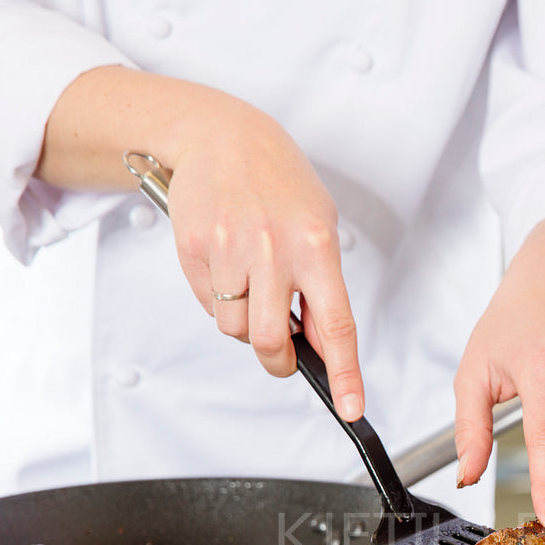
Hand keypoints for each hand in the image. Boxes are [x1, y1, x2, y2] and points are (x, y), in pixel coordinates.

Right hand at [166, 116, 362, 420]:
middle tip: (282, 355)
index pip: (336, 325)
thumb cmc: (279, 185)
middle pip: (270, 340)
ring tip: (251, 286)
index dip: (345, 373)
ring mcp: (229, 248)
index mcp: (317, 246)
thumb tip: (322, 349)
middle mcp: (273, 249)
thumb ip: (322, 289)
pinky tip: (227, 265)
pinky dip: (220, 299)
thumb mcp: (319, 229)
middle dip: (277, 360)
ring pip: (235, 327)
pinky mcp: (193, 248)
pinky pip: (207, 303)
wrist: (222, 135)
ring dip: (245, 324)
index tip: (351, 408)